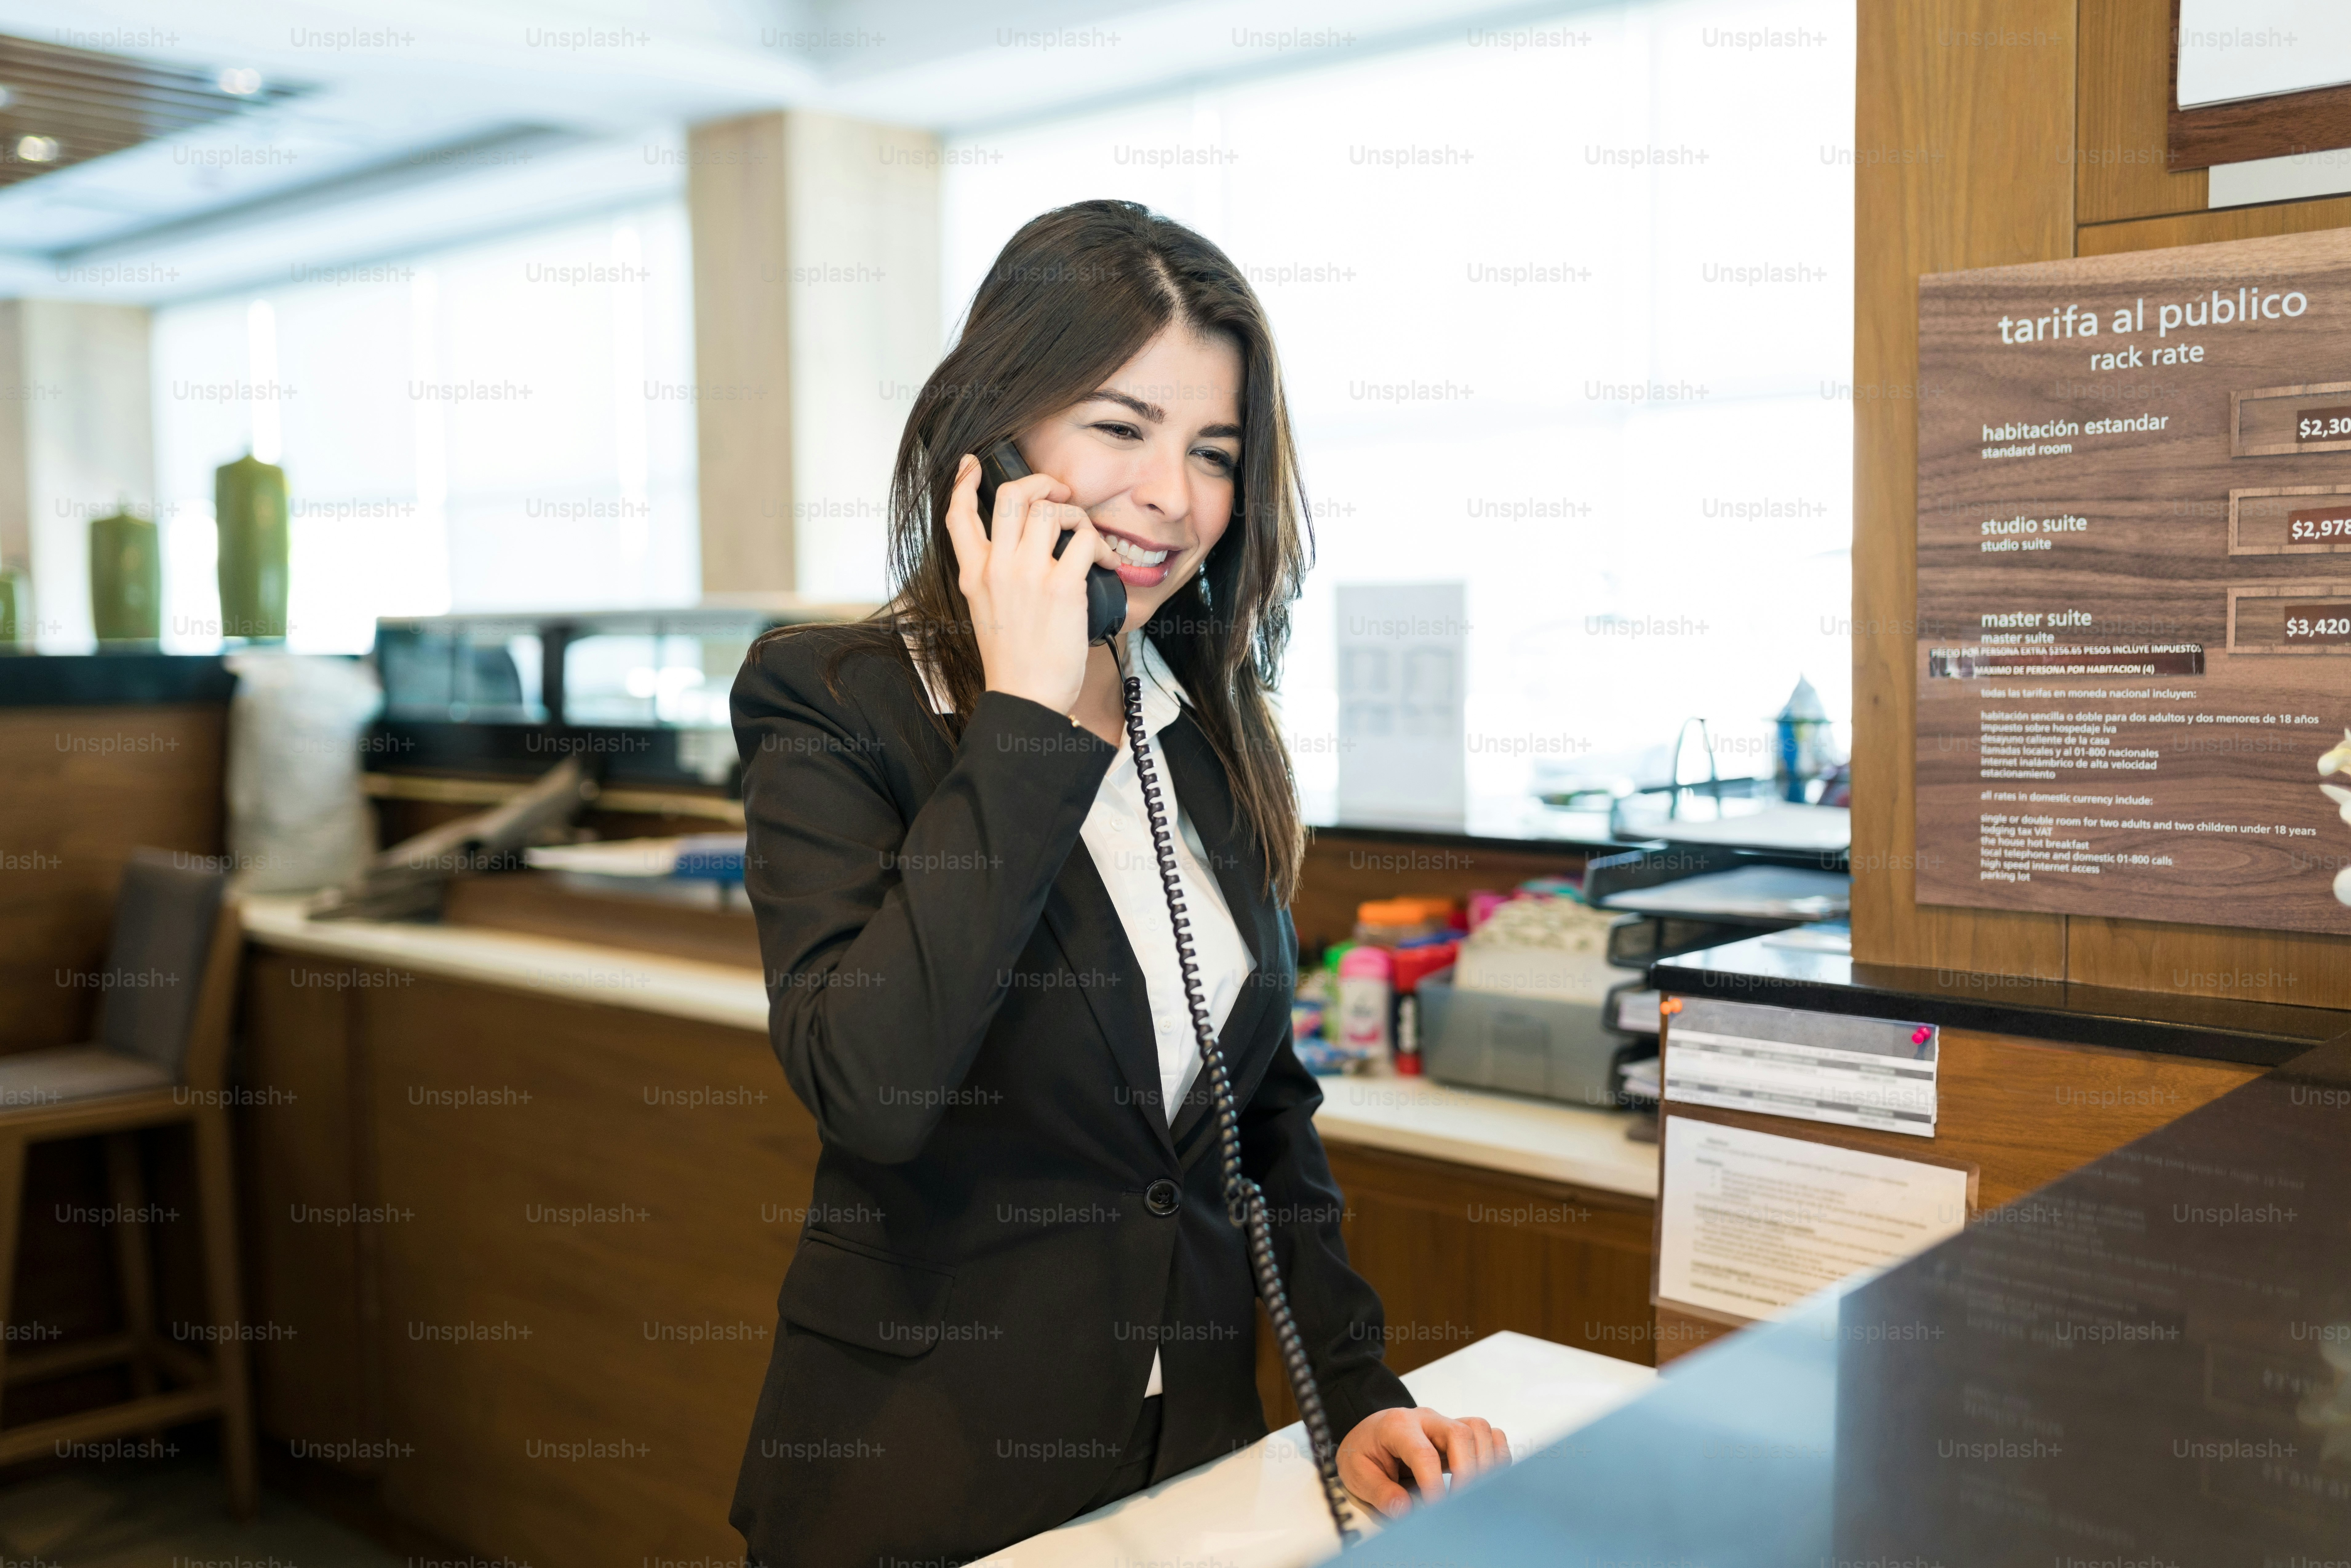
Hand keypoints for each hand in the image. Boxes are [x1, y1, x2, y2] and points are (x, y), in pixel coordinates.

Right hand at [941, 452, 1106, 715]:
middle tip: (1059, 491)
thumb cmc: (1014, 661)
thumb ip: (993, 578)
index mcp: (974, 574)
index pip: (957, 515)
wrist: (1025, 696)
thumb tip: (1016, 551)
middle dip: (1040, 481)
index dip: (963, 482)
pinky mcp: (1062, 587)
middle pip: (1010, 497)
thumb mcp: (987, 612)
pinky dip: (1101, 544)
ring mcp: (1028, 574)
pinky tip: (1108, 562)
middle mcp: (997, 567)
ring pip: (1049, 510)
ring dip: (1075, 514)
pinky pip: (1085, 541)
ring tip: (1086, 534)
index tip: (972, 464)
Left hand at [1336, 1405, 1509, 1518]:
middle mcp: (1426, 1419)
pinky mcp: (1458, 1432)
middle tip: (1459, 1503)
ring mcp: (1444, 1423)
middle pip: (1460, 1434)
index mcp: (1397, 1426)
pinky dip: (1495, 1455)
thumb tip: (1405, 1511)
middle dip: (1466, 1472)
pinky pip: (1487, 1434)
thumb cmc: (1363, 1450)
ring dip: (1484, 1462)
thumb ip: (1380, 1491)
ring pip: (1479, 1429)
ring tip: (1474, 1493)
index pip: (1422, 1452)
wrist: (1367, 1432)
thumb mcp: (1356, 1472)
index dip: (1433, 1483)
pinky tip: (1486, 1478)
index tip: (1436, 1508)